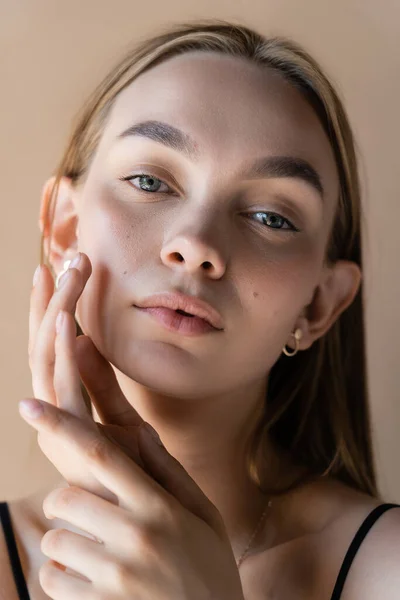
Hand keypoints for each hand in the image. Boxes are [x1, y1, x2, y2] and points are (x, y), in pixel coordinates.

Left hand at [18, 398, 244, 599]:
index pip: (100, 455)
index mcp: (159, 506)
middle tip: (79, 511)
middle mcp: (135, 536)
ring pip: (53, 541)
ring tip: (92, 553)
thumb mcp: (204, 515)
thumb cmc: (209, 570)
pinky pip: (52, 581)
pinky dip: (60, 577)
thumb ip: (169, 472)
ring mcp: (116, 576)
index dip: (59, 425)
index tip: (28, 406)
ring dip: (62, 542)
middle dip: (61, 501)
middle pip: (64, 497)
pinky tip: (88, 580)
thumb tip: (140, 429)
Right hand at [28, 252, 146, 502]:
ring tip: (65, 272)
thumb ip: (102, 382)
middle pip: (42, 348)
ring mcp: (59, 428)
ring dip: (55, 314)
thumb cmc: (139, 479)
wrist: (150, 529)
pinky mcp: (73, 442)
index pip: (52, 348)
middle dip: (48, 302)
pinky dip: (59, 355)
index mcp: (66, 408)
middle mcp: (55, 415)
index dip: (51, 307)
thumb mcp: (124, 419)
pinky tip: (62, 322)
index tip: (58, 268)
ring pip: (46, 361)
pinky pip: (63, 392)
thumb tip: (86, 340)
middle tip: (58, 259)